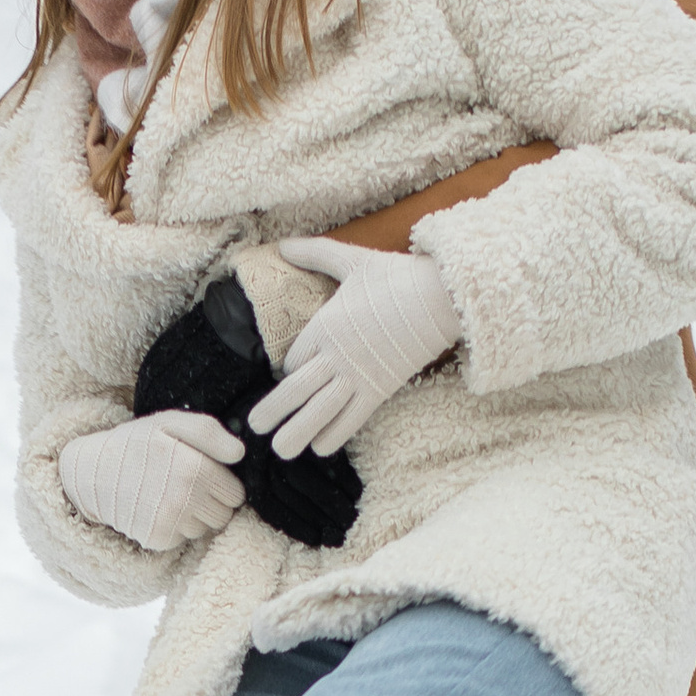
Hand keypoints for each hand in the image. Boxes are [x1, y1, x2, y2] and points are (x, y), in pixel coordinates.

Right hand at [58, 410, 245, 550]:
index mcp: (195, 469)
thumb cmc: (136, 444)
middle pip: (224, 516)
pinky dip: (176, 527)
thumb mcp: (170, 422)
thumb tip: (240, 453)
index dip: (222, 483)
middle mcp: (185, 500)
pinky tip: (157, 509)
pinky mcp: (157, 540)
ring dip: (194, 516)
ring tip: (168, 495)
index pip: (236, 494)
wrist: (92, 472)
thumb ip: (209, 432)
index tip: (202, 473)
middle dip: (211, 502)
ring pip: (205, 529)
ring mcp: (170, 523)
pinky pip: (183, 539)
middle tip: (185, 484)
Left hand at [246, 244, 463, 458]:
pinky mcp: (380, 390)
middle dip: (274, 410)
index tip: (285, 378)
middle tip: (254, 428)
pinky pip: (353, 419)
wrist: (441, 297)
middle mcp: (337, 355)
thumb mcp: (352, 259)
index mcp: (325, 325)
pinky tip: (321, 448)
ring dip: (298, 431)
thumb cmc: (397, 277)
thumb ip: (315, 253)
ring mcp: (359, 376)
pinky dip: (336, 434)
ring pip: (320, 411)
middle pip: (296, 389)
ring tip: (281, 450)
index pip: (294, 359)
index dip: (286, 372)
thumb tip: (282, 244)